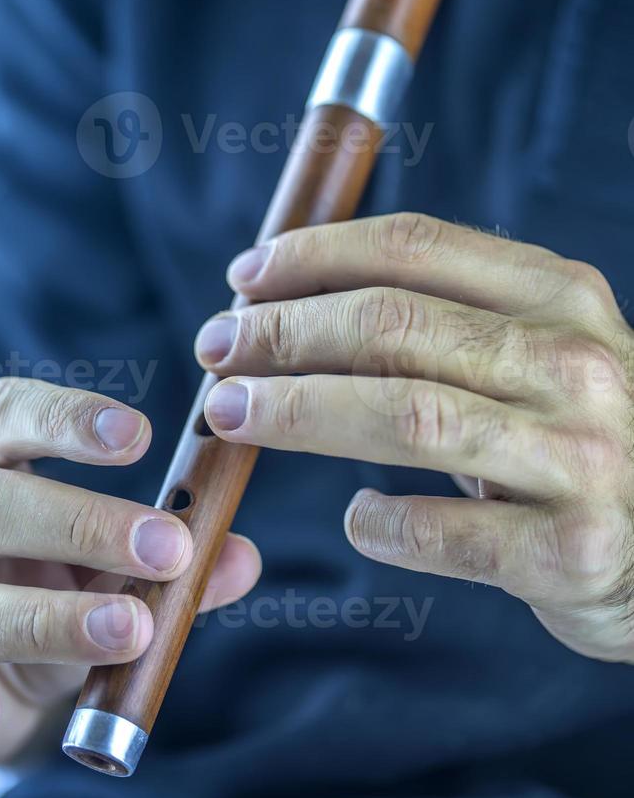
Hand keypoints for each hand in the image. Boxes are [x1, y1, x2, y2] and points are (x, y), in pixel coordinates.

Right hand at [0, 378, 260, 751]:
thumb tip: (239, 558)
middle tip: (170, 550)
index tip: (141, 437)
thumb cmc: (54, 587)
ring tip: (130, 630)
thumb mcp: (111, 566)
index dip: (68, 421)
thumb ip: (171, 557)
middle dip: (83, 523)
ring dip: (51, 616)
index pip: (12, 413)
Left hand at [196, 212, 633, 663]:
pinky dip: (379, 522)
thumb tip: (298, 306)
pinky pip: (441, 534)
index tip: (245, 278)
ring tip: (234, 414)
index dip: (314, 256)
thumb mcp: (536, 356)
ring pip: (408, 416)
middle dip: (285, 333)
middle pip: (395, 326)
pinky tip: (358, 517)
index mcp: (560, 298)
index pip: (417, 247)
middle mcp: (574, 365)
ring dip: (300, 412)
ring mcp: (579, 458)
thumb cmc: (579, 441)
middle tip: (217, 348)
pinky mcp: (571, 550)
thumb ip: (445, 325)